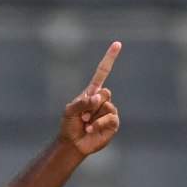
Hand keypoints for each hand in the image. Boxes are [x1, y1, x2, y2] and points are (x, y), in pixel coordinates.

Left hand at [58, 41, 120, 156]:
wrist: (72, 143)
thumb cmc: (69, 124)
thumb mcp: (70, 110)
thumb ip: (83, 102)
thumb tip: (99, 98)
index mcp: (92, 92)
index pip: (103, 72)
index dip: (109, 58)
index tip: (117, 44)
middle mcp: (102, 100)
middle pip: (106, 92)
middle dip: (93, 103)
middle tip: (84, 115)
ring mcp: (109, 112)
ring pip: (107, 106)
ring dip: (94, 116)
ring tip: (86, 122)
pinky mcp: (113, 124)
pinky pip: (110, 118)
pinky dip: (98, 123)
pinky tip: (90, 128)